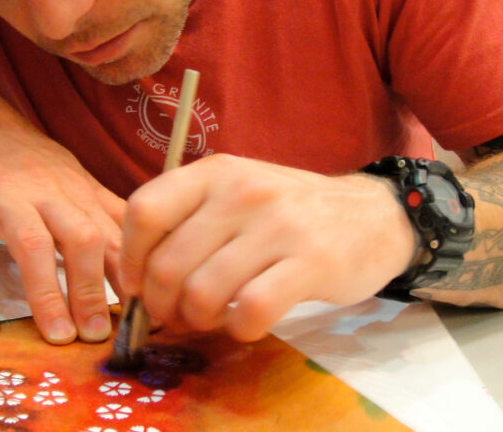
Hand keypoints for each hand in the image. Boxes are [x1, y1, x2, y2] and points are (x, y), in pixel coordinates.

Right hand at [0, 79, 124, 343]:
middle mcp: (46, 191)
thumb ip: (100, 212)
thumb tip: (141, 254)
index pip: (114, 234)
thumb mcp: (68, 174)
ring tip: (58, 335)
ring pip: (33, 244)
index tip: (143, 313)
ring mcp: (2, 196)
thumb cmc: (20, 154)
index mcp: (76, 189)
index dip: (132, 275)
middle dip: (94, 289)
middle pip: (82, 237)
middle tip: (98, 334)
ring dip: (48, 293)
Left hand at [118, 154, 415, 341]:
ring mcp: (278, 225)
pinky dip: (240, 329)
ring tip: (212, 319)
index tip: (136, 286)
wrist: (373, 215)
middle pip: (168, 264)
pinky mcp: (312, 262)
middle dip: (161, 305)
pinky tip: (248, 322)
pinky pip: (251, 311)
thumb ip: (187, 221)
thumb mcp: (236, 193)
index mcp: (216, 171)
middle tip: (175, 316)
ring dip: (198, 320)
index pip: (144, 211)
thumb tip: (131, 275)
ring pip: (203, 292)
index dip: (129, 258)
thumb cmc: (290, 212)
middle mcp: (243, 191)